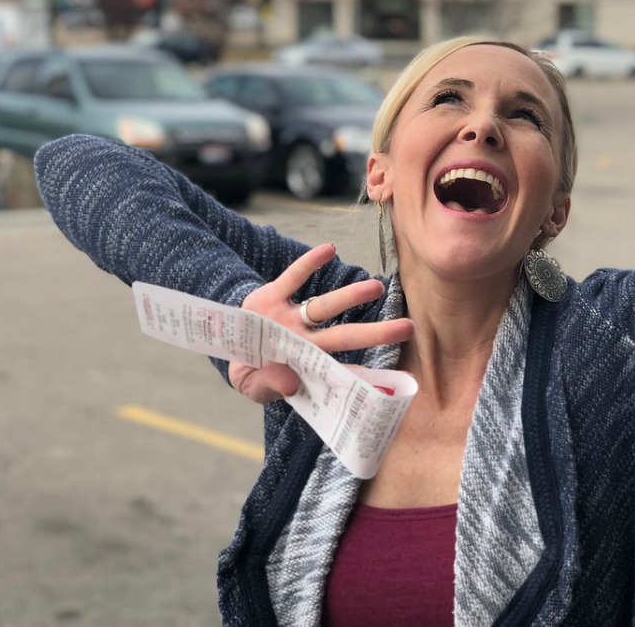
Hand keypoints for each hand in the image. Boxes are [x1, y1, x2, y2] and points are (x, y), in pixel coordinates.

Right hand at [228, 244, 413, 403]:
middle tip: (409, 328)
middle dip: (375, 334)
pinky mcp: (272, 296)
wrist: (226, 344)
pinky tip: (329, 250)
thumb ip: (269, 385)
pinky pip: (294, 278)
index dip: (362, 374)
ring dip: (350, 297)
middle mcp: (304, 339)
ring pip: (325, 306)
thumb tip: (289, 383)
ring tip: (376, 288)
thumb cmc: (250, 371)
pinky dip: (309, 264)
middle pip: (344, 336)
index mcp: (303, 365)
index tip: (394, 377)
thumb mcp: (252, 385)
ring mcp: (290, 317)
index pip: (338, 370)